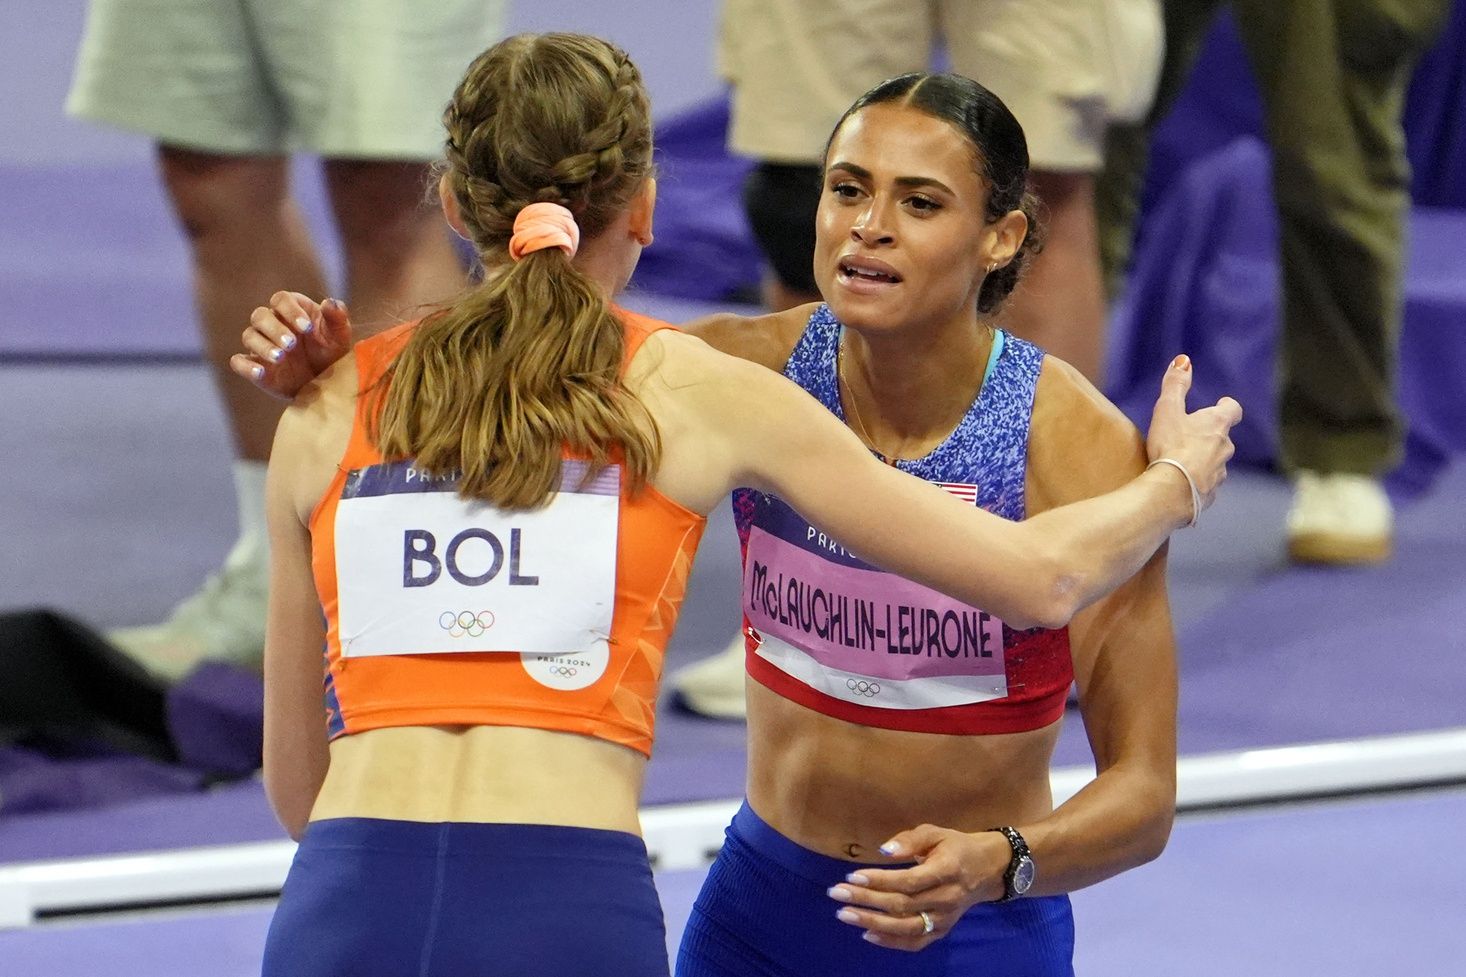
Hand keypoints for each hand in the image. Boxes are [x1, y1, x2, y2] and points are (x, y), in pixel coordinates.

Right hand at [229, 291, 353, 400]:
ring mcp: (262, 345)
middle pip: (260, 316)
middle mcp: (273, 324)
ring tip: (281, 358)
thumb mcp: (340, 335)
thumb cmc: (332, 351)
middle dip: (274, 328)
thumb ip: (337, 317)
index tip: (307, 328)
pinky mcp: (256, 366)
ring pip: (249, 336)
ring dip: (263, 346)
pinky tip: (260, 372)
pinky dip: (245, 366)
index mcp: (292, 310)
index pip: (281, 299)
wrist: (328, 383)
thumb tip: (329, 302)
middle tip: (291, 344)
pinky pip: (239, 362)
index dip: (290, 310)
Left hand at [826, 825, 1008, 951]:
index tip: (852, 876)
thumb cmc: (955, 846)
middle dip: (866, 900)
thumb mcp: (936, 833)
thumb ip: (910, 840)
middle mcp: (947, 898)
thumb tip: (884, 850)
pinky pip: (915, 942)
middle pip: (903, 904)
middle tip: (836, 893)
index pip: (910, 881)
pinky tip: (866, 933)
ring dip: (872, 922)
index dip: (880, 880)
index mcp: (947, 870)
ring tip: (844, 914)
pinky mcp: (942, 931)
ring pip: (906, 927)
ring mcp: (945, 919)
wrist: (987, 870)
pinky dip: (890, 941)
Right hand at [1144, 355, 1241, 520]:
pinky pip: (1206, 485)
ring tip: (1185, 463)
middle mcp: (1224, 448)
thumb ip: (1175, 384)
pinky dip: (1198, 482)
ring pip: (1216, 463)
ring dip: (1205, 461)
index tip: (1220, 404)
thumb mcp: (1167, 409)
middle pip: (1224, 439)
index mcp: (1217, 425)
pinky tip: (1183, 485)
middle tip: (1194, 435)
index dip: (1226, 407)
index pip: (1232, 411)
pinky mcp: (1210, 494)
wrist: (1172, 490)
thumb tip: (1183, 359)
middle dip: (1212, 436)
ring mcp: (1219, 473)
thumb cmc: (1170, 446)